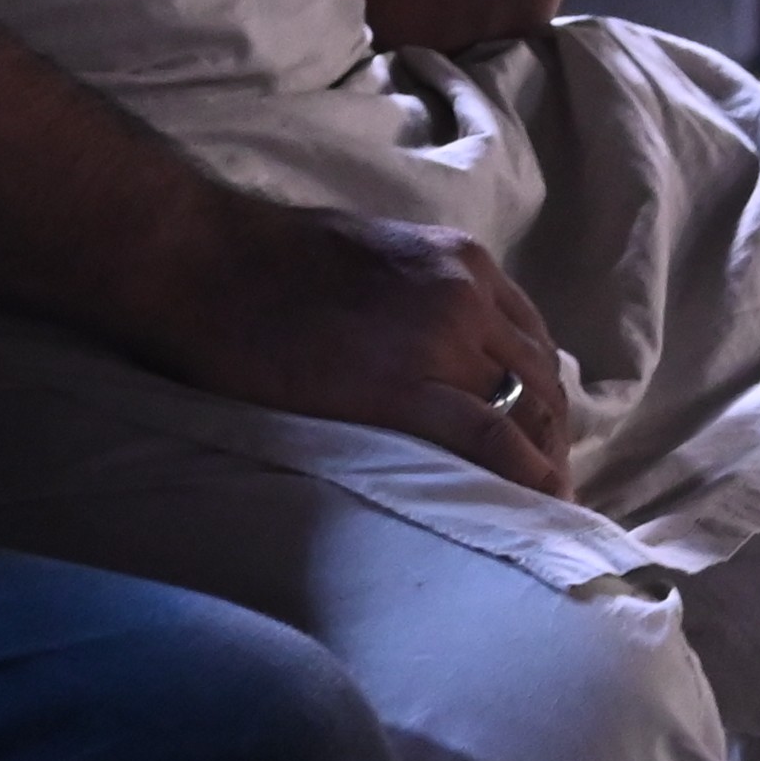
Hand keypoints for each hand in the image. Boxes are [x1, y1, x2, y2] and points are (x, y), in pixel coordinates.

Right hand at [147, 195, 572, 497]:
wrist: (209, 264)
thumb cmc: (271, 256)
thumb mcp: (377, 253)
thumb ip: (422, 291)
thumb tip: (435, 339)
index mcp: (461, 261)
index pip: (530, 337)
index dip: (541, 393)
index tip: (542, 433)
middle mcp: (466, 295)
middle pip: (537, 379)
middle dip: (549, 436)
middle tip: (547, 484)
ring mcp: (440, 340)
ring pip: (521, 411)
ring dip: (538, 461)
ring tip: (539, 507)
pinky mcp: (402, 389)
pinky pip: (488, 438)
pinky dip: (520, 474)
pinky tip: (534, 504)